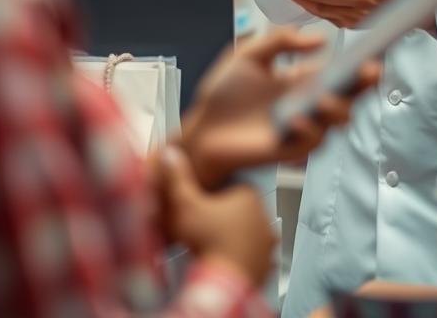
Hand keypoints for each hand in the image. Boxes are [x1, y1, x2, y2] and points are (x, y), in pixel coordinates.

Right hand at [154, 146, 276, 287]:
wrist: (223, 282)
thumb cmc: (207, 243)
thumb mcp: (185, 204)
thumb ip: (177, 178)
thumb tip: (170, 155)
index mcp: (249, 195)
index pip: (230, 186)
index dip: (211, 194)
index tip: (199, 203)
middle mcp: (263, 217)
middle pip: (239, 210)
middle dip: (223, 215)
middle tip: (203, 226)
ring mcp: (266, 243)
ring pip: (248, 234)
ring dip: (233, 237)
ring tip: (212, 244)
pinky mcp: (265, 265)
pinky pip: (252, 257)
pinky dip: (240, 258)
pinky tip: (224, 260)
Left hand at [179, 28, 379, 189]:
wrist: (200, 128)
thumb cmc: (223, 93)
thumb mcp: (250, 55)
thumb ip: (281, 40)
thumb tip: (320, 38)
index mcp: (302, 79)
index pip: (340, 71)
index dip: (360, 62)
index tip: (374, 50)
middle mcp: (309, 103)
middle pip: (349, 95)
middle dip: (364, 84)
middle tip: (369, 71)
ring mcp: (303, 127)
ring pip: (336, 120)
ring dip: (336, 108)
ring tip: (324, 97)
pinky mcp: (291, 149)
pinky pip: (311, 142)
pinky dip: (308, 129)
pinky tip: (296, 117)